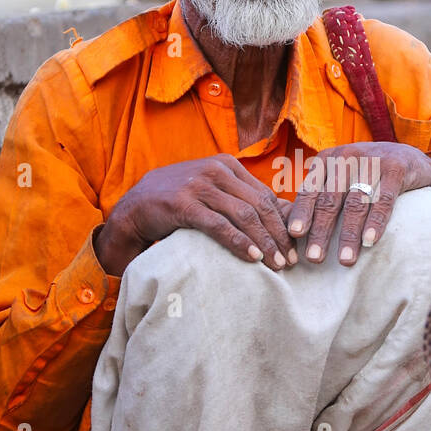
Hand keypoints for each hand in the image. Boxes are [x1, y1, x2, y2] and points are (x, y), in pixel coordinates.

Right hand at [95, 155, 294, 275]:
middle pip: (260, 205)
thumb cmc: (179, 203)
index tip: (295, 247)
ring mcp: (199, 186)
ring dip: (264, 243)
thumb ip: (241, 199)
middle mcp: (216, 170)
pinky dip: (239, 242)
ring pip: (244, 216)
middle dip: (278, 236)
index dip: (283, 223)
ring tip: (276, 265)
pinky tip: (251, 258)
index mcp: (228, 165)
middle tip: (291, 261)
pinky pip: (219, 225)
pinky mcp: (184, 204)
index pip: (266, 195)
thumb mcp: (212, 193)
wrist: (134, 207)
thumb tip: (285, 216)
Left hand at [285, 142, 430, 266]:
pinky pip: (383, 200)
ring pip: (355, 203)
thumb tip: (292, 231)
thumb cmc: (368, 174)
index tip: (294, 235)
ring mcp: (372, 161)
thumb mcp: (341, 175)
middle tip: (314, 258)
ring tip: (344, 260)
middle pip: (330, 200)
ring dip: (349, 234)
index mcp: (327, 160)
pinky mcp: (396, 168)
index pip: (310, 190)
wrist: (411, 157)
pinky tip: (369, 242)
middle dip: (321, 231)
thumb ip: (321, 194)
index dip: (301, 213)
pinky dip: (376, 222)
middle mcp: (347, 157)